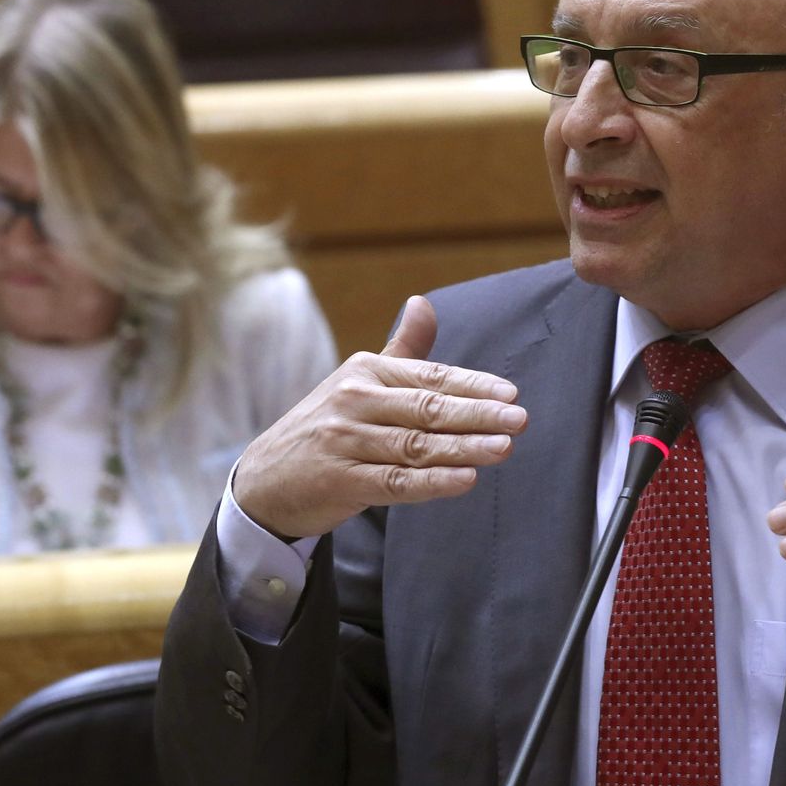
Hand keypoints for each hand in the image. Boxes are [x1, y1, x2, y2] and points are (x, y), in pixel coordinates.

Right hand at [233, 295, 527, 538]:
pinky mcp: (340, 482)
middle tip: (519, 419)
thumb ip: (402, 349)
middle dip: (477, 414)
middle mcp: (353, 402)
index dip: (472, 385)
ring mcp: (345, 443)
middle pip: (426, 409)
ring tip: (504, 448)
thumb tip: (424, 303)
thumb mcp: (360, 381)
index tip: (511, 393)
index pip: (429, 376)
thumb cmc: (330, 426)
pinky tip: (466, 480)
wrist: (266, 478)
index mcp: (365, 372)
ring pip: (415, 446)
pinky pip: (394, 482)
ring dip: (463, 447)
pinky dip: (433, 482)